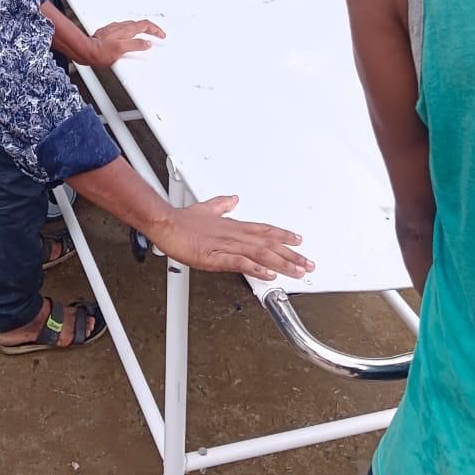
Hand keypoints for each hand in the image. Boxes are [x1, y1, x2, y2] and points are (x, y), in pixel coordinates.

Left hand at [84, 19, 165, 66]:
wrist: (85, 51)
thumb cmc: (100, 52)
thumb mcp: (121, 50)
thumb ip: (136, 45)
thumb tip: (146, 43)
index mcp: (126, 30)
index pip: (145, 25)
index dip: (155, 30)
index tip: (161, 35)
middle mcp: (120, 27)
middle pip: (140, 24)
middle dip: (150, 29)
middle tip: (156, 35)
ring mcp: (114, 30)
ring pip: (131, 26)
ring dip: (140, 30)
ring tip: (145, 36)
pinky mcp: (108, 34)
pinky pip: (123, 30)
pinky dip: (131, 33)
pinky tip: (129, 38)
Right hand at [153, 196, 313, 279]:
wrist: (166, 224)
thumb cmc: (182, 220)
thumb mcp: (206, 209)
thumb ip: (221, 206)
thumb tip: (232, 199)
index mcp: (233, 226)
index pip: (264, 230)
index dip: (283, 235)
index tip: (298, 240)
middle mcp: (234, 235)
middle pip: (268, 244)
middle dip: (290, 254)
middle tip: (308, 263)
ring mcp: (226, 246)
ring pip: (260, 254)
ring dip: (281, 263)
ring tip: (297, 271)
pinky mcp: (216, 257)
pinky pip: (240, 263)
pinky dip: (256, 269)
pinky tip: (268, 275)